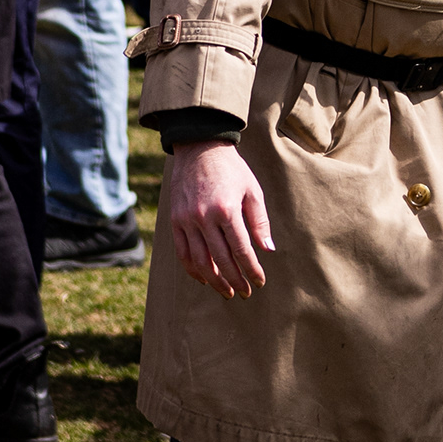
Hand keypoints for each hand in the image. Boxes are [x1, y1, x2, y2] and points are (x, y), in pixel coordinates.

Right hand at [167, 140, 273, 297]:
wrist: (200, 148)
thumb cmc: (232, 170)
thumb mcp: (252, 190)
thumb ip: (259, 221)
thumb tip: (267, 250)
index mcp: (227, 209)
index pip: (241, 250)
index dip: (251, 270)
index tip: (259, 282)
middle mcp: (204, 217)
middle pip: (221, 260)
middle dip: (235, 280)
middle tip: (244, 293)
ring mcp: (187, 220)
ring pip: (200, 261)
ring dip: (214, 281)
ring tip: (226, 291)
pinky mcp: (175, 220)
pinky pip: (183, 252)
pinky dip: (193, 270)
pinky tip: (204, 279)